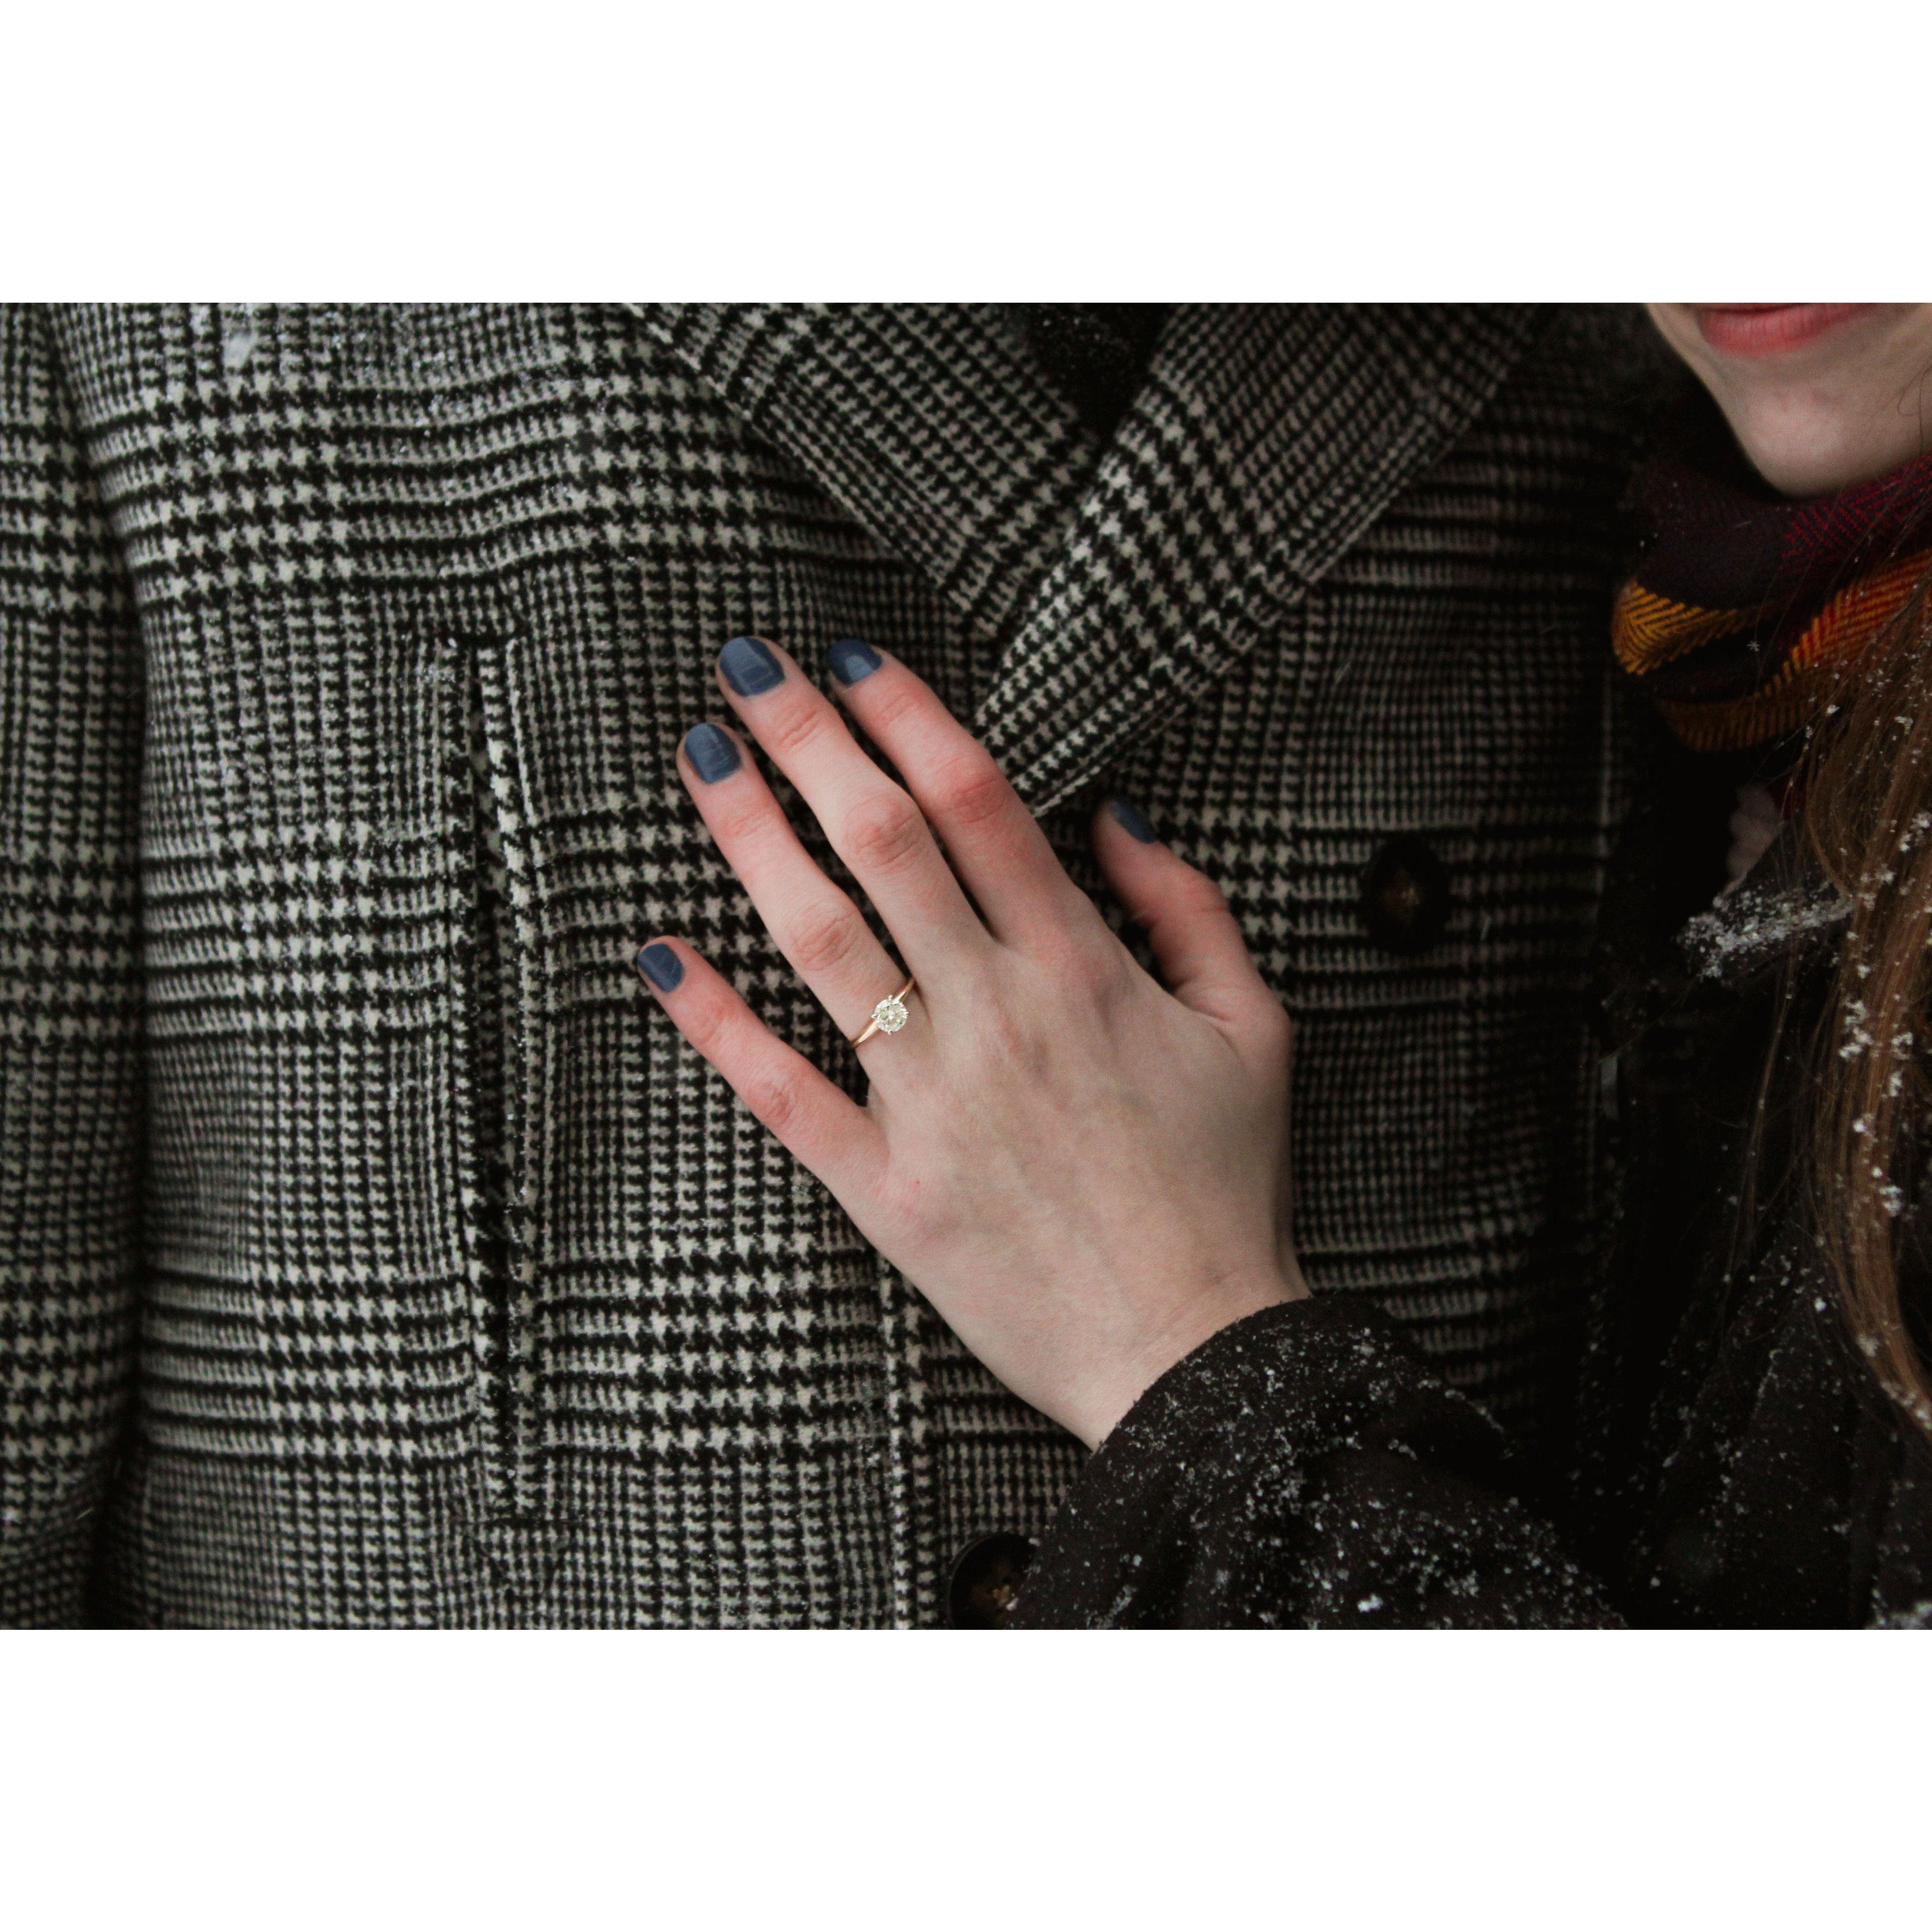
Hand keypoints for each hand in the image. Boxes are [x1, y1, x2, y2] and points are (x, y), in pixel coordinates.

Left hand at [635, 634, 1305, 1448]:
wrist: (1195, 1358)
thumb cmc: (1226, 1189)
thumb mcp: (1254, 1030)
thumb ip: (1190, 910)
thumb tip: (1117, 815)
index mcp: (1083, 970)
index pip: (977, 804)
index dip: (907, 716)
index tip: (852, 657)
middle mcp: (996, 1017)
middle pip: (883, 844)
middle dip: (807, 739)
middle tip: (742, 662)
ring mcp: (930, 1102)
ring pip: (820, 942)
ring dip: (750, 841)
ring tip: (698, 760)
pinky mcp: (883, 1187)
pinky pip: (781, 1091)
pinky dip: (714, 1023)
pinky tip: (656, 954)